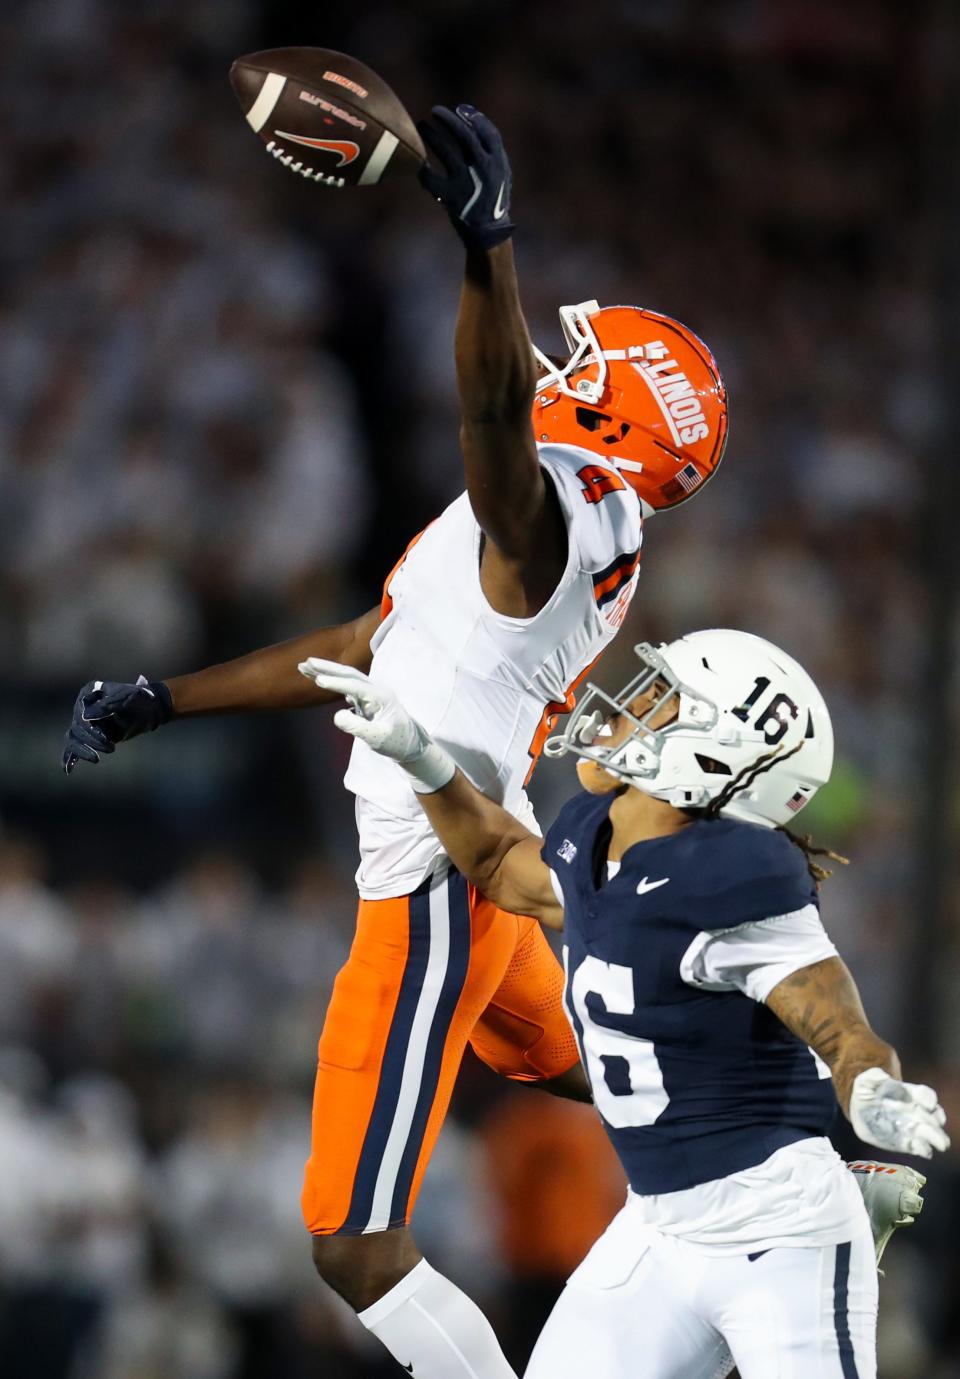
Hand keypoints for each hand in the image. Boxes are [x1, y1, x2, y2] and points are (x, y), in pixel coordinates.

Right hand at [62, 676, 172, 773]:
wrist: (150, 709)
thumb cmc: (140, 699)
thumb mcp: (129, 697)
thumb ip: (109, 705)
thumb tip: (86, 716)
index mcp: (90, 692)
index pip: (81, 711)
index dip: (88, 725)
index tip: (103, 736)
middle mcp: (83, 706)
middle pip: (77, 727)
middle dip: (91, 740)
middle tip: (110, 749)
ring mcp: (85, 721)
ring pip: (74, 737)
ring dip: (82, 750)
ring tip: (96, 759)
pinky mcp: (89, 735)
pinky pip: (74, 745)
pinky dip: (69, 757)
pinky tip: (67, 769)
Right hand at [298, 658, 454, 792]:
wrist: (411, 744)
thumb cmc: (397, 743)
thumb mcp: (378, 739)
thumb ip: (357, 727)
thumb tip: (337, 715)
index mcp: (381, 697)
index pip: (354, 686)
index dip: (336, 683)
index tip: (318, 681)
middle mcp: (376, 690)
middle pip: (348, 674)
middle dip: (325, 668)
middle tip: (304, 662)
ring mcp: (370, 692)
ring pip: (346, 677)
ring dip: (325, 671)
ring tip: (303, 667)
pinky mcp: (365, 698)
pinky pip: (346, 686)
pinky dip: (331, 681)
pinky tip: (317, 678)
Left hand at [417, 104, 513, 251]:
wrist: (488, 232)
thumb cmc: (492, 197)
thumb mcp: (501, 173)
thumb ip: (491, 149)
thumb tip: (470, 116)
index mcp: (498, 163)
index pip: (487, 132)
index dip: (474, 118)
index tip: (460, 109)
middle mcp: (483, 170)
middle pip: (464, 136)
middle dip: (448, 120)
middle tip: (435, 111)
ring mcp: (466, 183)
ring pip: (445, 151)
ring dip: (431, 135)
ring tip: (421, 125)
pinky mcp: (450, 198)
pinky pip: (430, 178)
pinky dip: (423, 169)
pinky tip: (418, 162)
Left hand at [849, 1067, 949, 1159]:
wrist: (859, 1116)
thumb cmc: (865, 1095)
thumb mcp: (865, 1082)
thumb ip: (873, 1076)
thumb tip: (884, 1077)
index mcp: (910, 1095)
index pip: (926, 1095)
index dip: (928, 1098)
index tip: (927, 1104)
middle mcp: (917, 1112)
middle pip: (934, 1116)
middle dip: (937, 1121)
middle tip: (937, 1125)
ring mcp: (914, 1128)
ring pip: (933, 1133)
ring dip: (937, 1137)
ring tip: (939, 1143)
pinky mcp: (909, 1144)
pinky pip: (922, 1148)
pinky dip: (923, 1148)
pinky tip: (919, 1148)